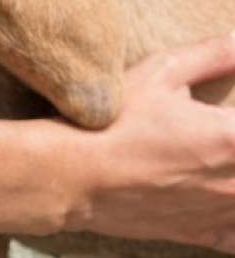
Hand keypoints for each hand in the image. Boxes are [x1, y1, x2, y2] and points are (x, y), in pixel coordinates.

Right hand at [67, 34, 234, 249]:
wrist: (73, 176)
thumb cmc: (112, 122)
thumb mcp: (158, 73)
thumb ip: (211, 55)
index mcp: (232, 137)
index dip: (233, 118)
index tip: (223, 115)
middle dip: (233, 145)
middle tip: (215, 138)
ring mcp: (223, 212)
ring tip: (214, 160)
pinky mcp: (205, 235)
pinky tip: (222, 200)